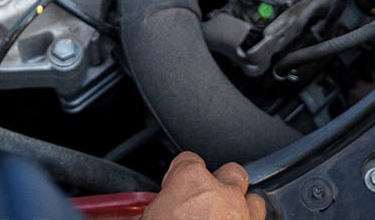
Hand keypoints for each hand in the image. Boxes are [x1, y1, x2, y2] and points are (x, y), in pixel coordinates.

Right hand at [139, 153, 267, 219]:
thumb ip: (143, 214)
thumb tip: (121, 219)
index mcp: (190, 182)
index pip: (188, 160)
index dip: (178, 176)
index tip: (173, 189)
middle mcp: (222, 193)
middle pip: (230, 172)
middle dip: (219, 184)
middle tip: (202, 203)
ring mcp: (243, 216)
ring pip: (253, 199)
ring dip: (242, 208)